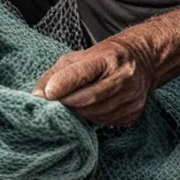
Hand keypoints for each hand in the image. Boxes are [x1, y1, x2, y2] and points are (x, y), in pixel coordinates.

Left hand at [33, 37, 156, 126]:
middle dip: (66, 103)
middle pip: (88, 98)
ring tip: (71, 105)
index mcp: (108, 57)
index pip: (84, 71)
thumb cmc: (104, 59)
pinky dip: (92, 118)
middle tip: (53, 104)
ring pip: (94, 114)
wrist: (142, 62)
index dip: (65, 83)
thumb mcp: (78, 57)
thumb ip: (55, 74)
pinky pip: (105, 122)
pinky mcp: (133, 113)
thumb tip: (36, 95)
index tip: (48, 93)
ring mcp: (131, 97)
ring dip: (78, 113)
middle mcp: (124, 77)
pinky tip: (90, 108)